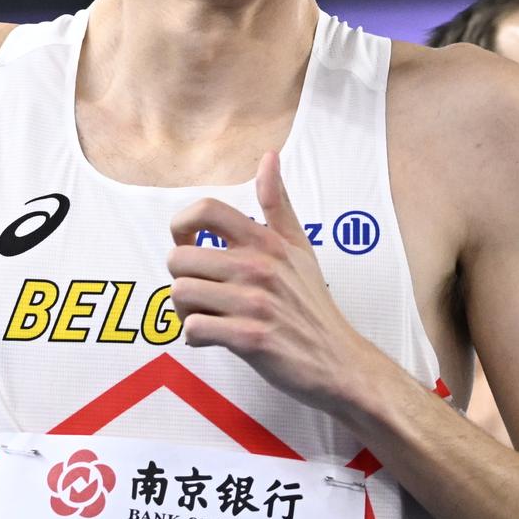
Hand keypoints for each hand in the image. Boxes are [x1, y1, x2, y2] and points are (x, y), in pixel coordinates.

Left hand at [168, 151, 378, 410]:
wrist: (339, 362)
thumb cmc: (313, 305)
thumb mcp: (300, 248)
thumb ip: (278, 204)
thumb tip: (269, 156)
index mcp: (267, 242)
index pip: (206, 210)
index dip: (181, 225)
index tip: (189, 245)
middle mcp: (259, 267)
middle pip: (179, 258)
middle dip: (181, 279)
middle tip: (200, 293)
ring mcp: (255, 303)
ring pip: (180, 294)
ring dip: (184, 310)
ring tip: (205, 316)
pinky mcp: (250, 339)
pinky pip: (193, 329)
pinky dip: (194, 337)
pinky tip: (212, 337)